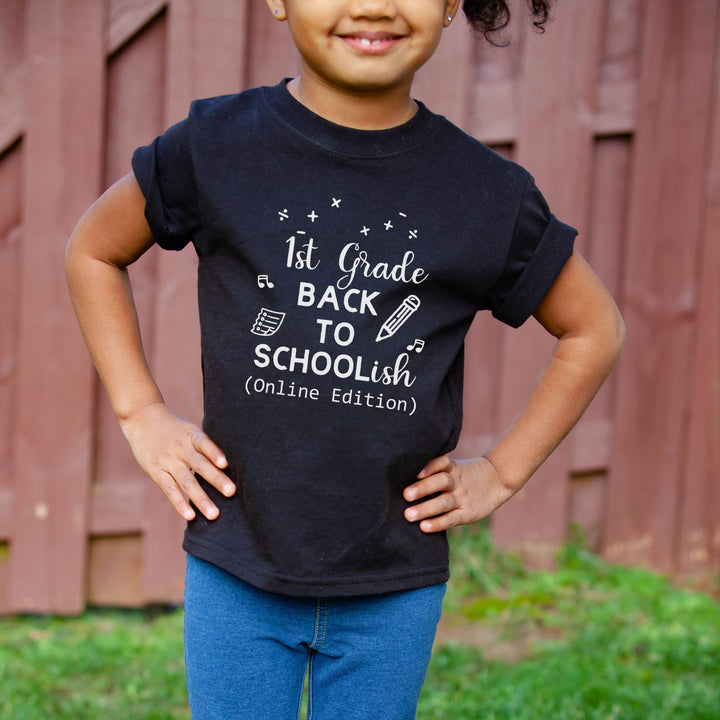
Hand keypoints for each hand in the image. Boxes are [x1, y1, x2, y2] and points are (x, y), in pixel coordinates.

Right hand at [120, 401, 234, 520]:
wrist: (143, 418)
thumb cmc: (175, 428)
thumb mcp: (191, 430)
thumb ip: (205, 446)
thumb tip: (229, 465)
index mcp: (192, 436)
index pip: (204, 443)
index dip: (214, 452)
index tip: (226, 464)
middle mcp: (181, 449)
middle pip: (200, 465)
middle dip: (216, 480)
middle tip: (232, 493)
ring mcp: (168, 461)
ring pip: (186, 482)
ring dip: (201, 499)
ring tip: (214, 514)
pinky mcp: (156, 472)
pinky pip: (169, 489)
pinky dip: (180, 503)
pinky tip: (190, 516)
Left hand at [403, 455, 513, 532]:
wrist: (497, 480)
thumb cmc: (464, 475)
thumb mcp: (454, 467)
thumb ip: (434, 471)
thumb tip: (401, 477)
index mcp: (452, 468)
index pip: (441, 463)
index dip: (429, 466)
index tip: (415, 471)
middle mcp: (456, 481)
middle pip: (440, 482)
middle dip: (422, 488)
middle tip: (405, 495)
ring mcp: (462, 498)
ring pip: (444, 502)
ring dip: (425, 509)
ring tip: (408, 515)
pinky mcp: (467, 514)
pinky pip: (451, 519)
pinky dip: (438, 523)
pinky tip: (424, 526)